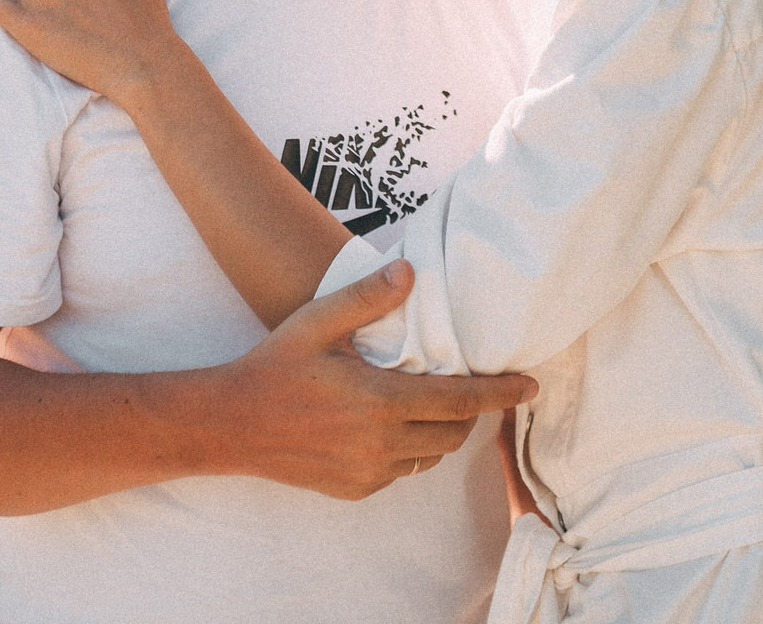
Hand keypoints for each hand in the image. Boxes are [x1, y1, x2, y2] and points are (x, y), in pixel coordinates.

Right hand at [215, 261, 537, 499]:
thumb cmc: (276, 366)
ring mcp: (368, 473)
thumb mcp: (319, 321)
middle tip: (473, 386)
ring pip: (430, 457)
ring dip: (441, 432)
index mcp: (380, 401)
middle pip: (454, 433)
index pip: (461, 400)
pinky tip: (393, 428)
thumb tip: (411, 273)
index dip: (501, 393)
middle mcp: (381, 444)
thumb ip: (368, 298)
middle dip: (472, 412)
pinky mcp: (355, 490)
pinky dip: (411, 452)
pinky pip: (401, 473)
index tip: (531, 385)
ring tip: (432, 404)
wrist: (231, 425)